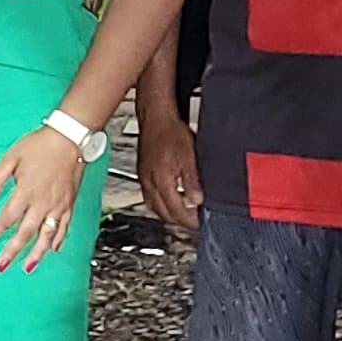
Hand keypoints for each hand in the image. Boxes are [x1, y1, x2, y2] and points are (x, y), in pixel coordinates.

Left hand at [0, 122, 89, 272]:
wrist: (70, 138)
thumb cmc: (40, 145)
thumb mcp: (11, 157)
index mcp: (25, 192)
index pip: (5, 219)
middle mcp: (42, 203)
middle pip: (25, 233)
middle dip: (12, 252)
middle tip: (0, 266)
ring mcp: (58, 206)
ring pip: (46, 236)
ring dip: (36, 254)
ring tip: (28, 267)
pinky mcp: (70, 204)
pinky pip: (65, 227)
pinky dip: (59, 240)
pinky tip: (54, 250)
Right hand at [137, 105, 200, 237]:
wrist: (156, 117)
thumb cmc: (170, 132)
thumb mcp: (189, 157)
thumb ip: (192, 182)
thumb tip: (197, 200)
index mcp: (162, 182)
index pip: (176, 211)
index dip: (189, 220)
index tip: (198, 223)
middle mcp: (150, 183)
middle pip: (164, 213)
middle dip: (179, 220)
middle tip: (192, 221)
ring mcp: (144, 179)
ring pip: (154, 208)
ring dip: (168, 214)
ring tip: (182, 214)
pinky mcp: (142, 174)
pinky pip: (149, 198)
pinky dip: (159, 204)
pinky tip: (167, 200)